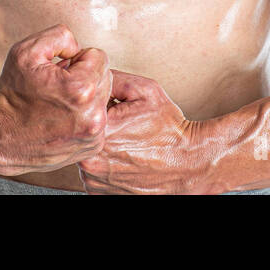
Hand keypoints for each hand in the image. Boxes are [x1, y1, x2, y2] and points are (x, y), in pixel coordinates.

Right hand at [0, 24, 111, 173]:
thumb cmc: (11, 92)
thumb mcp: (27, 50)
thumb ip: (60, 36)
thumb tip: (79, 49)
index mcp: (82, 89)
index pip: (99, 57)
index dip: (77, 59)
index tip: (59, 71)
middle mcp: (93, 116)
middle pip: (105, 77)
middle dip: (84, 76)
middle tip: (57, 87)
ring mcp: (94, 135)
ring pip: (104, 98)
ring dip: (87, 96)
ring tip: (59, 102)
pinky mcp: (92, 147)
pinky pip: (100, 118)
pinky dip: (85, 115)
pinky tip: (63, 118)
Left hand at [77, 70, 214, 193]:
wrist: (188, 164)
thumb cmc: (169, 129)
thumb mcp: (146, 91)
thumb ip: (113, 79)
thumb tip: (92, 76)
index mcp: (100, 129)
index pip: (81, 107)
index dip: (96, 104)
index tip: (112, 108)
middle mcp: (92, 157)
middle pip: (80, 132)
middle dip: (96, 126)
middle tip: (120, 127)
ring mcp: (94, 179)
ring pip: (84, 153)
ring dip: (97, 147)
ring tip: (123, 144)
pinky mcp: (97, 193)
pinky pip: (90, 173)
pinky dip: (102, 166)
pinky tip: (121, 159)